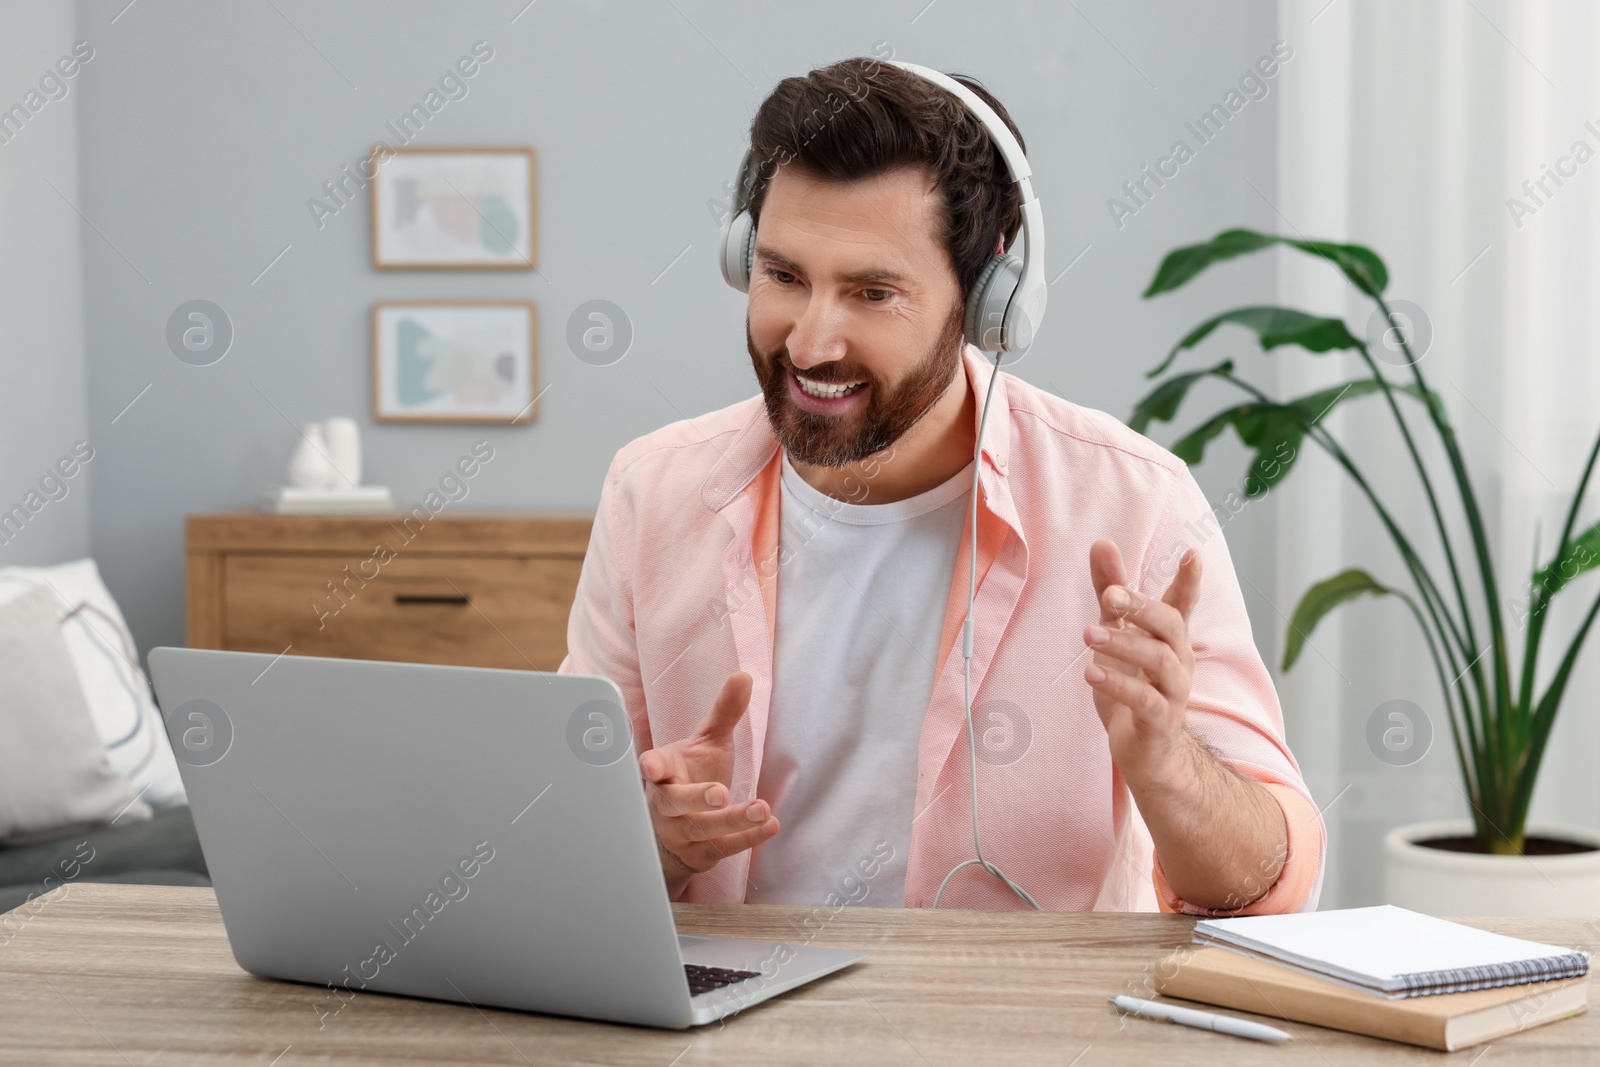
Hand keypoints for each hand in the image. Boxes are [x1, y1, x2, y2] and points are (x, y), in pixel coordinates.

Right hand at [637, 671, 777, 895]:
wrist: (674, 832)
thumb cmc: (690, 775)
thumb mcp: (707, 742)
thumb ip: (724, 712)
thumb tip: (744, 675)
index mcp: (664, 771)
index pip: (653, 766)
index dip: (651, 767)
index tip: (651, 768)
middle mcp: (667, 803)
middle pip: (675, 802)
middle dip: (696, 798)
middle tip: (719, 794)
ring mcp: (681, 831)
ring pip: (702, 829)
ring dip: (733, 820)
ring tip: (761, 809)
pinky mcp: (700, 853)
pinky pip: (723, 848)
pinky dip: (748, 838)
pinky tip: (770, 825)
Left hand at [1083, 539, 1202, 789]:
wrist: (1146, 752)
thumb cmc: (1133, 684)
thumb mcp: (1115, 633)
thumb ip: (1111, 592)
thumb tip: (1102, 543)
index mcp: (1169, 638)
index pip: (1183, 603)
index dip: (1189, 580)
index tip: (1193, 553)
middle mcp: (1178, 660)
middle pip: (1171, 625)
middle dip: (1142, 606)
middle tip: (1110, 595)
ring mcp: (1172, 691)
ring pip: (1159, 660)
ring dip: (1123, 644)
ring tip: (1088, 634)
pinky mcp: (1160, 721)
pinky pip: (1145, 700)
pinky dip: (1118, 685)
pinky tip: (1091, 673)